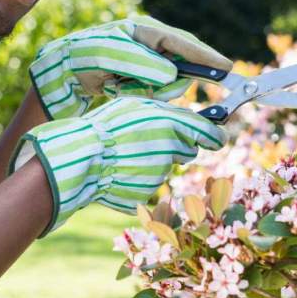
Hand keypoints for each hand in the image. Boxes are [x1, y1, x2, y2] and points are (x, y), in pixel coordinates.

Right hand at [9, 95, 225, 235]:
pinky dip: (141, 176)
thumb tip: (191, 122)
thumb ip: (166, 113)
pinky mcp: (148, 191)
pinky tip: (122, 168)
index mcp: (170, 123)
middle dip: (177, 144)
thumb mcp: (135, 106)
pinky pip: (151, 182)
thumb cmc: (105, 126)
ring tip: (129, 151)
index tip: (216, 137)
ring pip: (169, 164)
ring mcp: (160, 172)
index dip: (214, 135)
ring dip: (157, 159)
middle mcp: (171, 148)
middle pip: (188, 148)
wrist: (80, 158)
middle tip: (153, 139)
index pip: (210, 133)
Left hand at [29, 16, 231, 120]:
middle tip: (155, 88)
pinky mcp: (136, 78)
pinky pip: (152, 90)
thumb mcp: (109, 56)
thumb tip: (174, 75)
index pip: (180, 42)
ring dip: (150, 89)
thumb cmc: (80, 58)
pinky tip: (118, 90)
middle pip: (179, 63)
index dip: (204, 56)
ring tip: (120, 86)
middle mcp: (146, 43)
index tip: (226, 68)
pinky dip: (140, 94)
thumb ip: (142, 63)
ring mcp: (142, 61)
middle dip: (173, 79)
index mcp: (142, 30)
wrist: (57, 74)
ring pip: (166, 81)